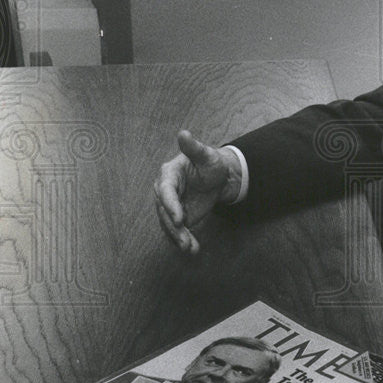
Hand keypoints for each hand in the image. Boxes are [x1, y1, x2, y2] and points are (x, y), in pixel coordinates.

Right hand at [154, 130, 241, 253]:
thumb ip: (194, 148)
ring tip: (191, 249)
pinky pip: (178, 230)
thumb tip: (184, 133)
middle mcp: (165, 191)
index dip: (171, 205)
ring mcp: (170, 206)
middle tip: (185, 240)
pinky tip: (193, 250)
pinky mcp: (178, 217)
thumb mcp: (206, 155)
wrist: (217, 177)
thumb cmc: (210, 163)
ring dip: (179, 238)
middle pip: (165, 211)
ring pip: (170, 224)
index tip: (180, 219)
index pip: (166, 191)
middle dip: (174, 227)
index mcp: (168, 174)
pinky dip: (184, 240)